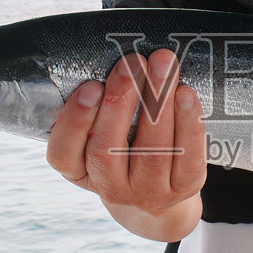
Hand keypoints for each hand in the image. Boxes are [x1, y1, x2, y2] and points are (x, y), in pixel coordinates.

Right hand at [46, 48, 206, 240]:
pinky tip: (186, 94)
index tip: (91, 87)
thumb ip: (98, 105)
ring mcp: (148, 192)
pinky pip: (188, 156)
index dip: (75, 121)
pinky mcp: (183, 188)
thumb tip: (114, 60)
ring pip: (152, 152)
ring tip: (163, 66)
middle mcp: (110, 187)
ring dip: (158, 104)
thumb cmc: (123, 148)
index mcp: (79, 171)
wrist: (157, 192)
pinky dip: (189, 123)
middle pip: (108, 150)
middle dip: (121, 102)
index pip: (63, 153)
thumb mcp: (97, 135)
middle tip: (132, 63)